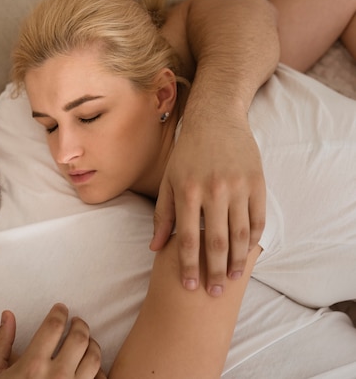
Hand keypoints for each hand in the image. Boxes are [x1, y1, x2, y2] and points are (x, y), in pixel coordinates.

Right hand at [0, 304, 105, 378]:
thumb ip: (0, 344)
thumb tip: (8, 314)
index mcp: (32, 365)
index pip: (54, 326)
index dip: (60, 312)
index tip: (61, 308)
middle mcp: (57, 376)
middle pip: (80, 337)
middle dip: (80, 324)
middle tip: (76, 321)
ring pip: (94, 358)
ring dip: (92, 344)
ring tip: (85, 341)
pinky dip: (98, 371)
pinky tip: (90, 367)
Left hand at [150, 116, 265, 296]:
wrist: (216, 120)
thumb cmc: (187, 154)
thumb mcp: (168, 181)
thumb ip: (162, 215)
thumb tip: (155, 248)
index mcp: (187, 192)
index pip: (187, 239)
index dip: (188, 266)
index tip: (190, 286)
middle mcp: (213, 191)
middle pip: (216, 242)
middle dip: (214, 272)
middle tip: (213, 293)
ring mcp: (238, 187)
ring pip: (240, 234)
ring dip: (237, 261)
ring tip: (232, 279)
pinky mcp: (257, 182)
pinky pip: (258, 218)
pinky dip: (255, 239)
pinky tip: (248, 253)